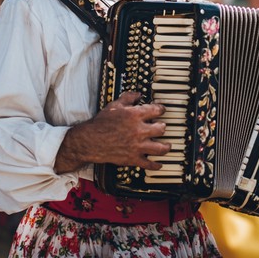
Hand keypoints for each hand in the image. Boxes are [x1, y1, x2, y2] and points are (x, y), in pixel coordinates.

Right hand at [55, 91, 170, 173]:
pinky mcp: (133, 158)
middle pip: (162, 128)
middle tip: (162, 127)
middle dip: (163, 127)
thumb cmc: (102, 123)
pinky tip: (159, 163)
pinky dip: (156, 165)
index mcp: (136, 115)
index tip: (162, 110)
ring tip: (168, 145)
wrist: (90, 140)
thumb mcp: (115, 105)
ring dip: (166, 146)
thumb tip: (138, 94)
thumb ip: (128, 97)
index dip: (161, 109)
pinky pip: (149, 164)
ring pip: (161, 148)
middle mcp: (140, 130)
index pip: (157, 110)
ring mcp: (138, 146)